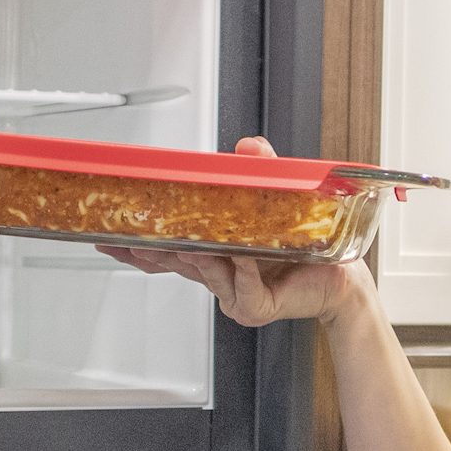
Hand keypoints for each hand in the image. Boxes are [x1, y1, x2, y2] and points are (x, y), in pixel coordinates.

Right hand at [99, 138, 374, 325]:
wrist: (339, 279)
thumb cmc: (306, 247)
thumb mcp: (276, 199)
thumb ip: (259, 172)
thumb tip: (246, 146)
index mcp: (216, 253)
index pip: (169, 250)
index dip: (138, 245)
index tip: (110, 237)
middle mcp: (221, 275)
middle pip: (175, 263)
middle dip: (147, 252)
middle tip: (123, 240)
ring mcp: (235, 293)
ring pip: (207, 271)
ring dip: (197, 255)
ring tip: (184, 242)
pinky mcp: (257, 305)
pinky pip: (244, 288)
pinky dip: (244, 271)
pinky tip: (244, 259)